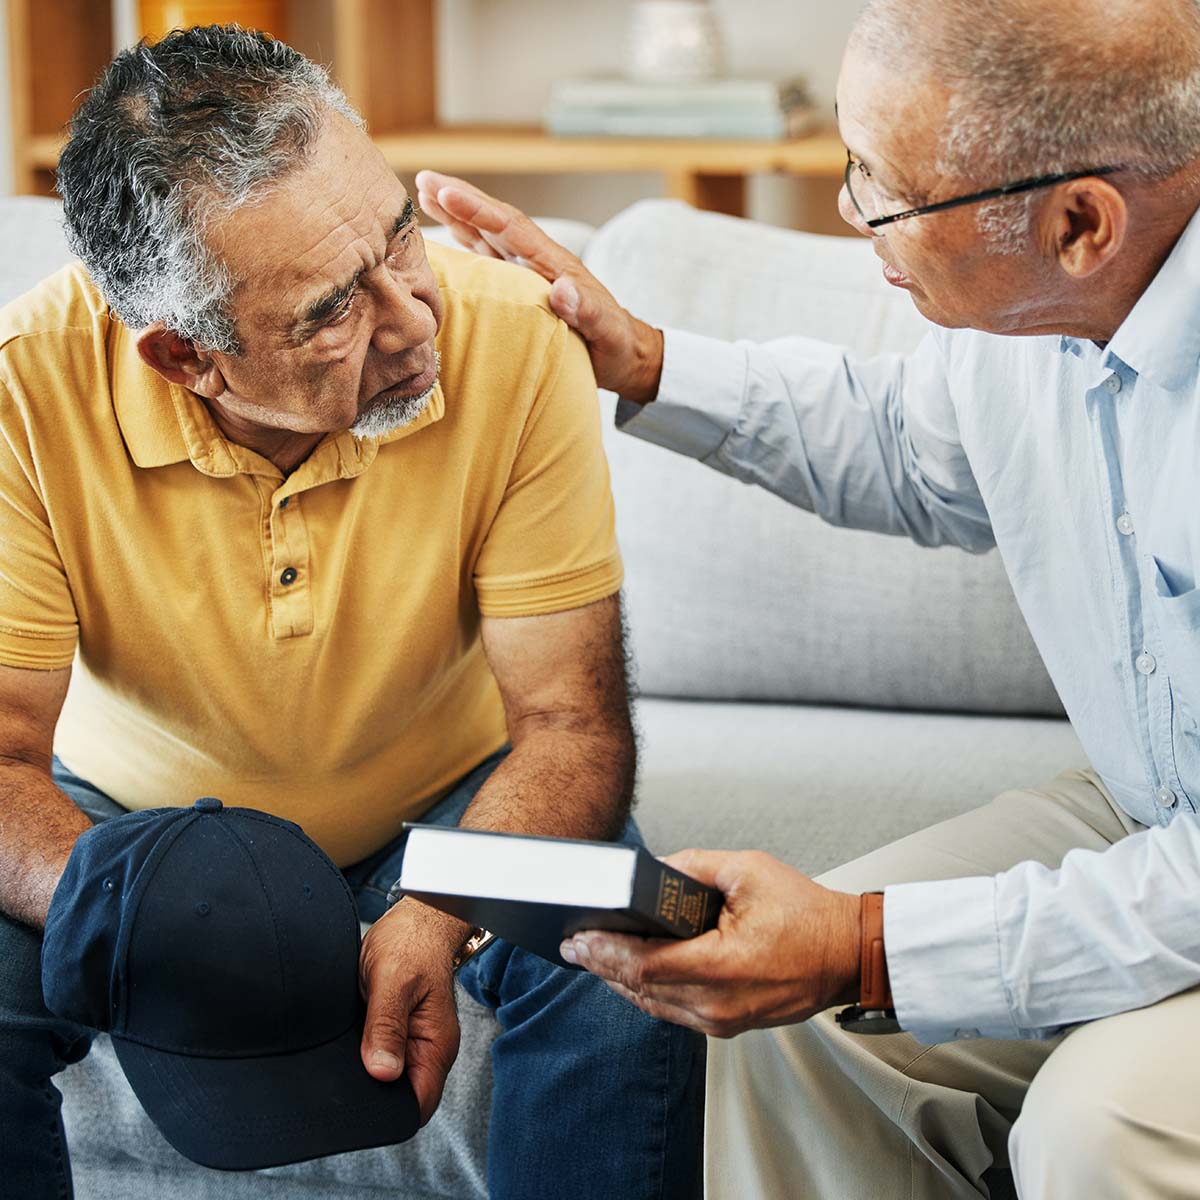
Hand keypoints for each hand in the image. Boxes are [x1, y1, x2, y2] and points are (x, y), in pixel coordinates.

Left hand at [358, 900, 469, 1123]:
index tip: (359, 1101)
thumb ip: (387, 1027)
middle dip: (372, 1096)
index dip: (389, 1113)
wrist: (414, 919)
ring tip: (344, 1052)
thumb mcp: (393, 981)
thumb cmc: (411, 942)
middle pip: (399, 1098)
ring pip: (386, 1078)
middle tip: (344, 1073)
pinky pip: (379, 1057)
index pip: (417, 1105)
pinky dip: (363, 1056)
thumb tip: (382, 1072)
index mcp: (436, 1045)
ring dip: (365, 1073)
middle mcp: (427, 1049)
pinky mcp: (396, 1033)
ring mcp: (412, 1042)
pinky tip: (348, 1042)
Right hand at [415, 170, 664, 402]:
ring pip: (486, 235)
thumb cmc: (616, 345)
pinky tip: (447, 233)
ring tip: (424, 193)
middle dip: (459, 200)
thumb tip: (563, 289)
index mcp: (553, 264)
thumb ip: (586, 310)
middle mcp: (537, 262)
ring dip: (456, 215)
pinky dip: (465, 241)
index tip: (446, 192)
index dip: (478, 211)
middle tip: (422, 179)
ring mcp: (527, 273)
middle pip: (493, 222)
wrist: (626, 355)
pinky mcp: (520, 288)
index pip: (511, 228)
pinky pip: (487, 259)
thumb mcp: (606, 331)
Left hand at [560, 849, 861, 1037]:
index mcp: (724, 966)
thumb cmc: (806, 914)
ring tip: (591, 957)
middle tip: (574, 945)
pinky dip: (646, 991)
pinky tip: (629, 973)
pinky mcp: (726, 1026)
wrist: (846, 953)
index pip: (646, 965)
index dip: (606, 953)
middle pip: (642, 989)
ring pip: (653, 1005)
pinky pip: (673, 1012)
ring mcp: (723, 1022)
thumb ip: (694, 867)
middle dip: (602, 965)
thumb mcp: (748, 871)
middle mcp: (719, 1004)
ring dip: (619, 980)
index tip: (579, 938)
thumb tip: (653, 870)